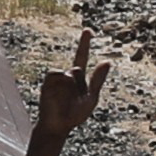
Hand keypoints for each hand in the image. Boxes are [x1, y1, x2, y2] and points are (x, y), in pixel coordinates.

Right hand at [24, 23, 103, 155]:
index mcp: (78, 78)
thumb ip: (98, 80)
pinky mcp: (48, 83)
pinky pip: (57, 74)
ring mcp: (57, 79)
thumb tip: (107, 61)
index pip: (81, 56)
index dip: (84, 43)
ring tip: (66, 99)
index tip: (87, 29)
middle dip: (80, 83)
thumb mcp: (91, 98)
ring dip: (72, 85)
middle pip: (78, 69)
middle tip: (76, 98)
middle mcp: (67, 75)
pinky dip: (62, 82)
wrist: (58, 126)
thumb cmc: (75, 115)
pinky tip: (59, 93)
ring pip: (70, 72)